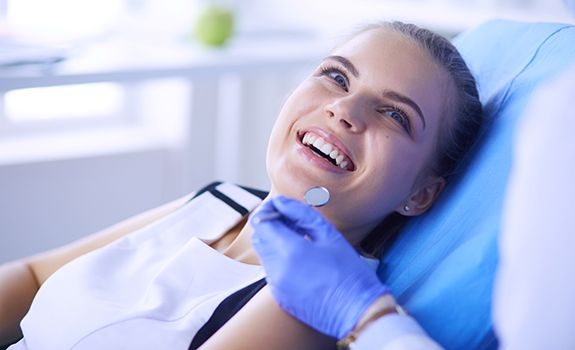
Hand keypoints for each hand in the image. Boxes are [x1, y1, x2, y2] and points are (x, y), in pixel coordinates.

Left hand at [250, 196, 388, 338]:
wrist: (358, 312)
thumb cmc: (349, 272)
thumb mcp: (329, 235)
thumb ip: (301, 214)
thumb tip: (281, 202)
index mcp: (289, 250)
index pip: (261, 222)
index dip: (268, 210)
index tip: (280, 207)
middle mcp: (277, 269)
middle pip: (259, 238)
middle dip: (271, 226)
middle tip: (293, 222)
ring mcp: (276, 285)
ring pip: (265, 254)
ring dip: (276, 243)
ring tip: (301, 240)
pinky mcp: (280, 297)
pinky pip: (272, 272)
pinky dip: (281, 261)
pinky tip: (303, 261)